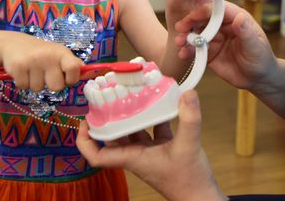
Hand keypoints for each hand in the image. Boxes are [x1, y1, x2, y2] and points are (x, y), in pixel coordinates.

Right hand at [0, 34, 82, 91]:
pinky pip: (23, 86)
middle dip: (50, 84)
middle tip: (44, 73)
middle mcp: (49, 56)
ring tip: (31, 70)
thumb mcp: (58, 53)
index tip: (65, 78)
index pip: (74, 68)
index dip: (71, 79)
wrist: (13, 43)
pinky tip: (22, 71)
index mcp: (62, 53)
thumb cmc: (41, 52)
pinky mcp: (18, 67)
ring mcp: (33, 61)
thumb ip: (71, 63)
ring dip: (34, 83)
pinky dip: (22, 82)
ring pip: (38, 89)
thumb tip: (86, 71)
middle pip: (56, 87)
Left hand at [77, 91, 224, 200]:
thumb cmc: (188, 180)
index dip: (86, 141)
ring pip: (132, 130)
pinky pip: (152, 128)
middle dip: (108, 118)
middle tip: (107, 96)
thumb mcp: (188, 147)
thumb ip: (189, 119)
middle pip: (113, 137)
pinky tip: (161, 102)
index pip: (97, 156)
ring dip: (130, 114)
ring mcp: (150, 151)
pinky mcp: (164, 148)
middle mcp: (137, 154)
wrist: (200, 197)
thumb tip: (188, 93)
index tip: (85, 121)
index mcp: (133, 158)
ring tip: (131, 94)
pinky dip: (154, 116)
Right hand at [174, 1, 277, 91]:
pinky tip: (183, 54)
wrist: (258, 79)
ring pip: (197, 33)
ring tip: (179, 43)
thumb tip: (239, 17)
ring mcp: (215, 38)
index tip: (194, 15)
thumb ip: (246, 32)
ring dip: (186, 36)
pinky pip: (195, 49)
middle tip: (180, 28)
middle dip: (190, 22)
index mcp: (236, 18)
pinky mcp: (208, 52)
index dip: (206, 10)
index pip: (218, 10)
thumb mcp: (255, 46)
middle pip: (204, 19)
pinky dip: (187, 50)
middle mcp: (223, 26)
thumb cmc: (261, 58)